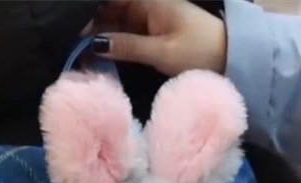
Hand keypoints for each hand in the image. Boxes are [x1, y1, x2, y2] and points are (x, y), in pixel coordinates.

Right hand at [83, 0, 227, 75]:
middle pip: (108, 9)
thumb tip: (94, 43)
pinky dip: (110, 43)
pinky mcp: (150, 32)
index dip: (89, 10)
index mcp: (149, 0)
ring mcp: (147, 18)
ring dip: (97, 36)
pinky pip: (123, 34)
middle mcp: (146, 4)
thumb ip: (127, 46)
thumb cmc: (201, 50)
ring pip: (113, 23)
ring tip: (76, 52)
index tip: (70, 26)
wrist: (232, 58)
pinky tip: (94, 54)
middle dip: (88, 24)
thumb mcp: (162, 51)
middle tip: (67, 44)